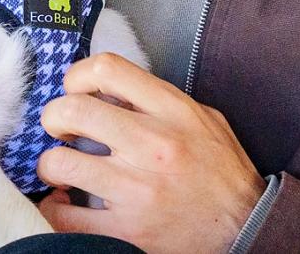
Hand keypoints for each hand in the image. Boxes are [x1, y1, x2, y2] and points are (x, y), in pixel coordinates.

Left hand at [36, 53, 265, 253]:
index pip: (107, 69)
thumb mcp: (202, 118)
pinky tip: (62, 203)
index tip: (74, 89)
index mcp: (171, 111)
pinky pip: (64, 217)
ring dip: (50, 164)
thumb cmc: (222, 171)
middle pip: (72, 111)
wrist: (248, 230)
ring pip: (59, 163)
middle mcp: (152, 145)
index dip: (77, 74)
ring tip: (60, 167)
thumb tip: (109, 88)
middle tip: (59, 128)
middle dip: (53, 117)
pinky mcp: (127, 231)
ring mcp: (137, 190)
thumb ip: (157, 98)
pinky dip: (53, 209)